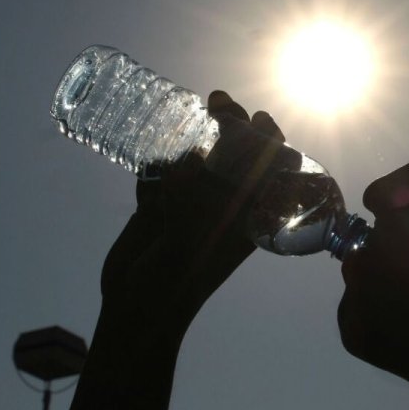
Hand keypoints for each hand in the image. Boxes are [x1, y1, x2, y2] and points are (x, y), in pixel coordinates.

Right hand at [67, 91, 286, 409]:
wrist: (137, 308)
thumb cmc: (180, 277)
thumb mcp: (199, 235)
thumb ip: (198, 196)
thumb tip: (194, 155)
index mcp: (249, 217)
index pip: (272, 172)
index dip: (271, 142)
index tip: (260, 118)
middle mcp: (224, 208)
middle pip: (236, 157)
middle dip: (232, 125)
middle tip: (219, 101)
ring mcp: (189, 206)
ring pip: (200, 160)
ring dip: (197, 135)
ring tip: (197, 111)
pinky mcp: (158, 208)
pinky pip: (162, 175)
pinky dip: (159, 162)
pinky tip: (154, 161)